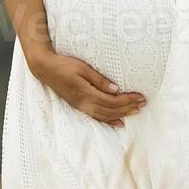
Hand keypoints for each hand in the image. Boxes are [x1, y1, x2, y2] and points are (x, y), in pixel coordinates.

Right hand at [27, 50, 146, 126]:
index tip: (140, 96)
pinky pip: (97, 117)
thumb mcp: (82, 67)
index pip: (112, 100)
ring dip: (122, 114)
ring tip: (136, 111)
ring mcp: (81, 106)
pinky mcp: (79, 106)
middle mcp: (84, 103)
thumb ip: (99, 79)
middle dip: (129, 107)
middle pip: (112, 109)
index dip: (128, 100)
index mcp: (86, 93)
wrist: (45, 69)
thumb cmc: (64, 65)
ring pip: (106, 115)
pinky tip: (119, 123)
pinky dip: (110, 121)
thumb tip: (116, 89)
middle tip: (143, 103)